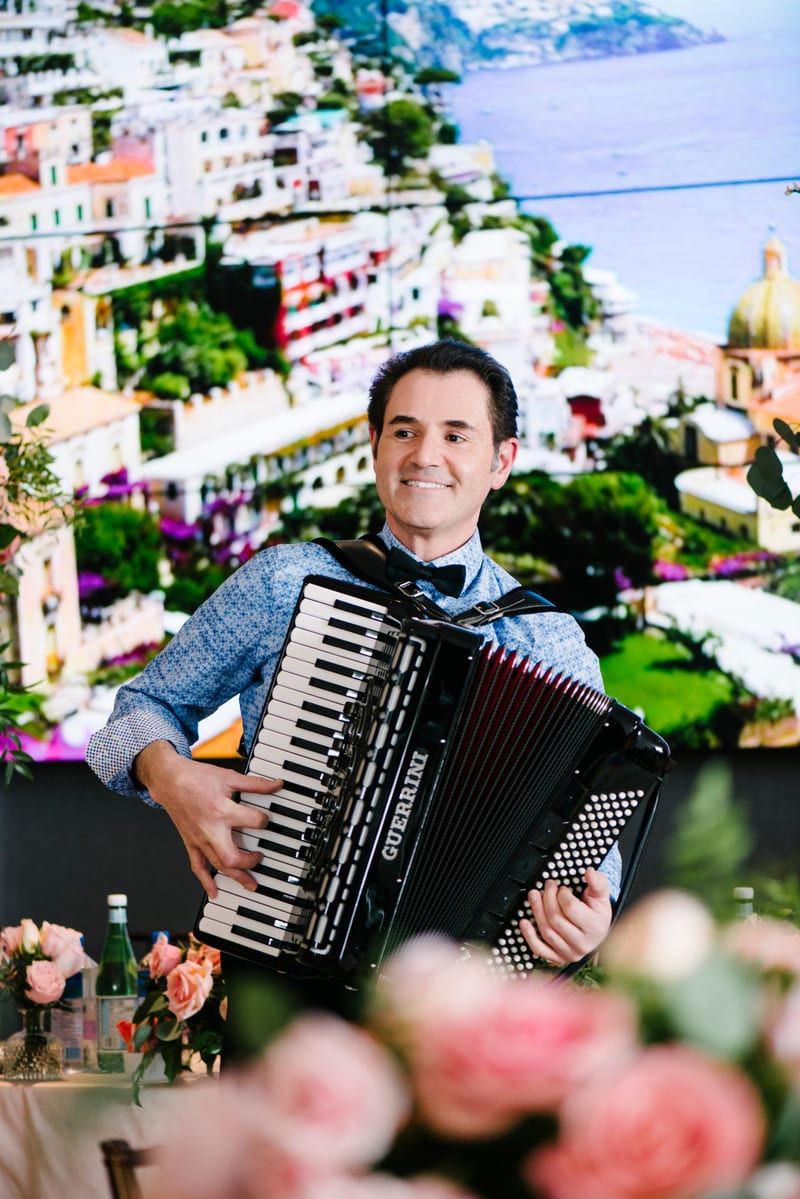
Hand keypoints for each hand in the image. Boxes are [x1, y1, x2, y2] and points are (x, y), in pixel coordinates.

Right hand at [134, 741, 282, 898]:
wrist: (169, 780)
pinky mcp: (191, 843)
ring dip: (235, 877)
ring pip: (218, 865)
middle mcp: (211, 829)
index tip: (266, 820)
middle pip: (233, 858)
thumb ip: (254, 784)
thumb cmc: (195, 778)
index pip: (253, 823)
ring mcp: (200, 839)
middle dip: (250, 863)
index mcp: (222, 811)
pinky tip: (214, 891)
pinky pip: (197, 866)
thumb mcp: (229, 777)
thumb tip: (275, 785)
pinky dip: (206, 881)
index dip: (264, 821)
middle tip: (261, 858)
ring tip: (250, 885)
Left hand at [519, 868, 612, 967]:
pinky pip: (539, 949)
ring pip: (547, 932)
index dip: (562, 894)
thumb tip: (589, 873)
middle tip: (547, 885)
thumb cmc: (597, 912)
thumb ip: (597, 882)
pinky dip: (529, 936)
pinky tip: (524, 922)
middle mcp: (583, 944)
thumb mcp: (601, 895)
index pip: (571, 909)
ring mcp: (570, 953)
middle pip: (556, 919)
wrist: (598, 932)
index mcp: (595, 927)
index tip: (562, 888)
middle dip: (547, 898)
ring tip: (534, 896)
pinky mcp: (558, 958)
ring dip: (536, 911)